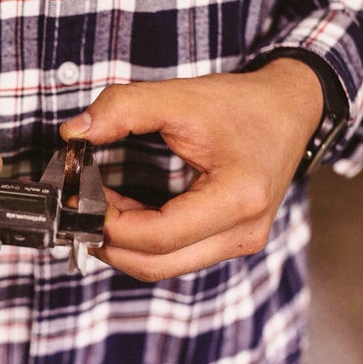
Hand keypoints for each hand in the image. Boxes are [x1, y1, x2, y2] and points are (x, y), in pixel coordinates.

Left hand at [60, 58, 322, 280]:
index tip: (80, 196)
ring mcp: (239, 242)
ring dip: (122, 245)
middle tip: (78, 209)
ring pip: (163, 267)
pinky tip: (121, 214)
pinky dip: (142, 242)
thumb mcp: (180, 96)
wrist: (289, 110)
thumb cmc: (242, 104)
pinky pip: (175, 256)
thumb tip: (73, 134)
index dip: (110, 223)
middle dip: (109, 241)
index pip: (158, 236)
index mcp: (237, 199)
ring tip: (96, 208)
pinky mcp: (230, 241)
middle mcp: (243, 233)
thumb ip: (123, 109)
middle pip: (156, 264)